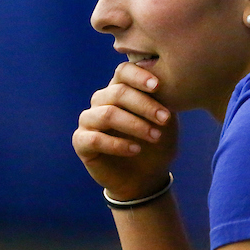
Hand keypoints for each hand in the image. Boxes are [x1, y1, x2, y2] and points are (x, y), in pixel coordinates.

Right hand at [73, 62, 176, 199]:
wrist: (146, 177)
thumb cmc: (157, 143)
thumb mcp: (165, 120)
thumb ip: (164, 100)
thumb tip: (169, 81)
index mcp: (119, 88)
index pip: (123, 71)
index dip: (139, 76)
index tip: (158, 86)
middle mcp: (101, 100)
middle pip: (118, 92)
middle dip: (144, 105)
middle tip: (165, 119)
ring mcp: (88, 120)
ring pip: (107, 114)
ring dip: (134, 124)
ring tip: (155, 136)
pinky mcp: (81, 142)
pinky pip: (95, 138)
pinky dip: (118, 144)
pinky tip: (136, 149)